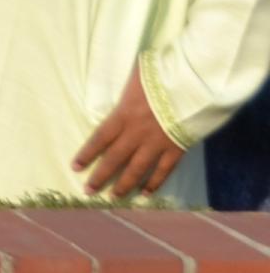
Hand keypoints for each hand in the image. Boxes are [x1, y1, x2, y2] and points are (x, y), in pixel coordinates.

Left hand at [72, 70, 185, 199]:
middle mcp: (137, 133)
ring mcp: (157, 143)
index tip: (76, 167)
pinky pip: (163, 170)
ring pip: (137, 169)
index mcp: (124, 114)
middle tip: (89, 191)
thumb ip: (129, 84)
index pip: (100, 138)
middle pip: (114, 159)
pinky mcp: (176, 149)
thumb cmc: (165, 75)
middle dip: (101, 176)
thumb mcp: (139, 75)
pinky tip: (145, 193)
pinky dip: (154, 183)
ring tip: (113, 197)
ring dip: (123, 184)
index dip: (87, 154)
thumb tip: (126, 78)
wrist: (197, 86)